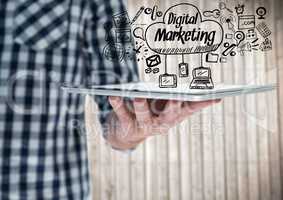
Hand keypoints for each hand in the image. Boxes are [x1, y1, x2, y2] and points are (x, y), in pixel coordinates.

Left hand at [105, 97, 220, 150]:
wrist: (126, 134)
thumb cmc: (151, 112)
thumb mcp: (165, 105)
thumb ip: (179, 98)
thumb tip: (204, 90)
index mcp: (173, 116)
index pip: (190, 109)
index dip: (203, 104)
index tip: (217, 96)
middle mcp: (161, 123)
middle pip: (169, 116)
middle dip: (173, 107)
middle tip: (176, 97)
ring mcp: (144, 126)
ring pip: (144, 116)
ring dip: (141, 106)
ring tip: (138, 95)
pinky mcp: (127, 126)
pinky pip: (122, 114)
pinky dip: (117, 105)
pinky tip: (113, 95)